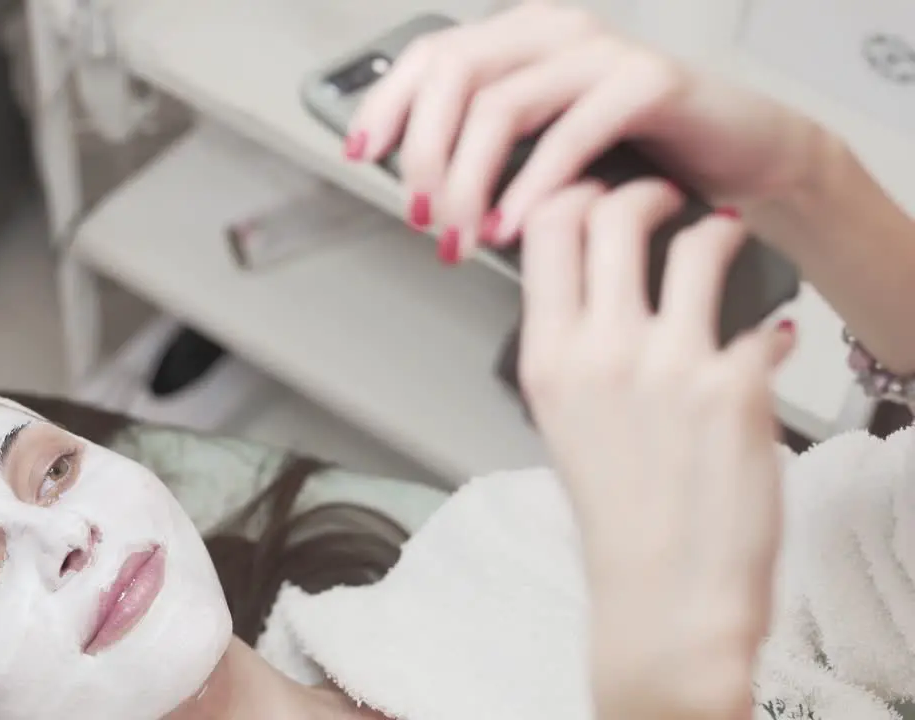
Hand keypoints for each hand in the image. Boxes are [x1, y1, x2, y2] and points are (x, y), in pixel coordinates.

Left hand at [345, 2, 824, 261]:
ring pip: (499, 105)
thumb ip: (487, 150)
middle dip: (422, 152)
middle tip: (420, 214)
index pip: (430, 56)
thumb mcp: (544, 146)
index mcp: (521, 39)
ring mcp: (601, 52)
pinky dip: (532, 187)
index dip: (387, 104)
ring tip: (460, 233)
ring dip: (467, 179)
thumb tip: (416, 186)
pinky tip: (513, 227)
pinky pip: (569, 133)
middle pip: (453, 76)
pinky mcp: (648, 81)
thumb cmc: (640, 154)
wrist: (744, 157)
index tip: (361, 153)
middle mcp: (555, 33)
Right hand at [518, 180, 792, 719]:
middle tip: (665, 200)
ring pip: (696, 243)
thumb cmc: (619, 514)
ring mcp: (668, 366)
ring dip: (717, 231)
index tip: (594, 194)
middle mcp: (601, 353)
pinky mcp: (734, 386)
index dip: (573, 194)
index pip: (546, 231)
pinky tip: (769, 335)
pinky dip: (770, 319)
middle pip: (611, 214)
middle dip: (644, 191)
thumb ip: (572, 346)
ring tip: (724, 239)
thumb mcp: (562, 420)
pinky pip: (760, 317)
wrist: (665, 589)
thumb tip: (595, 288)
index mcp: (549, 358)